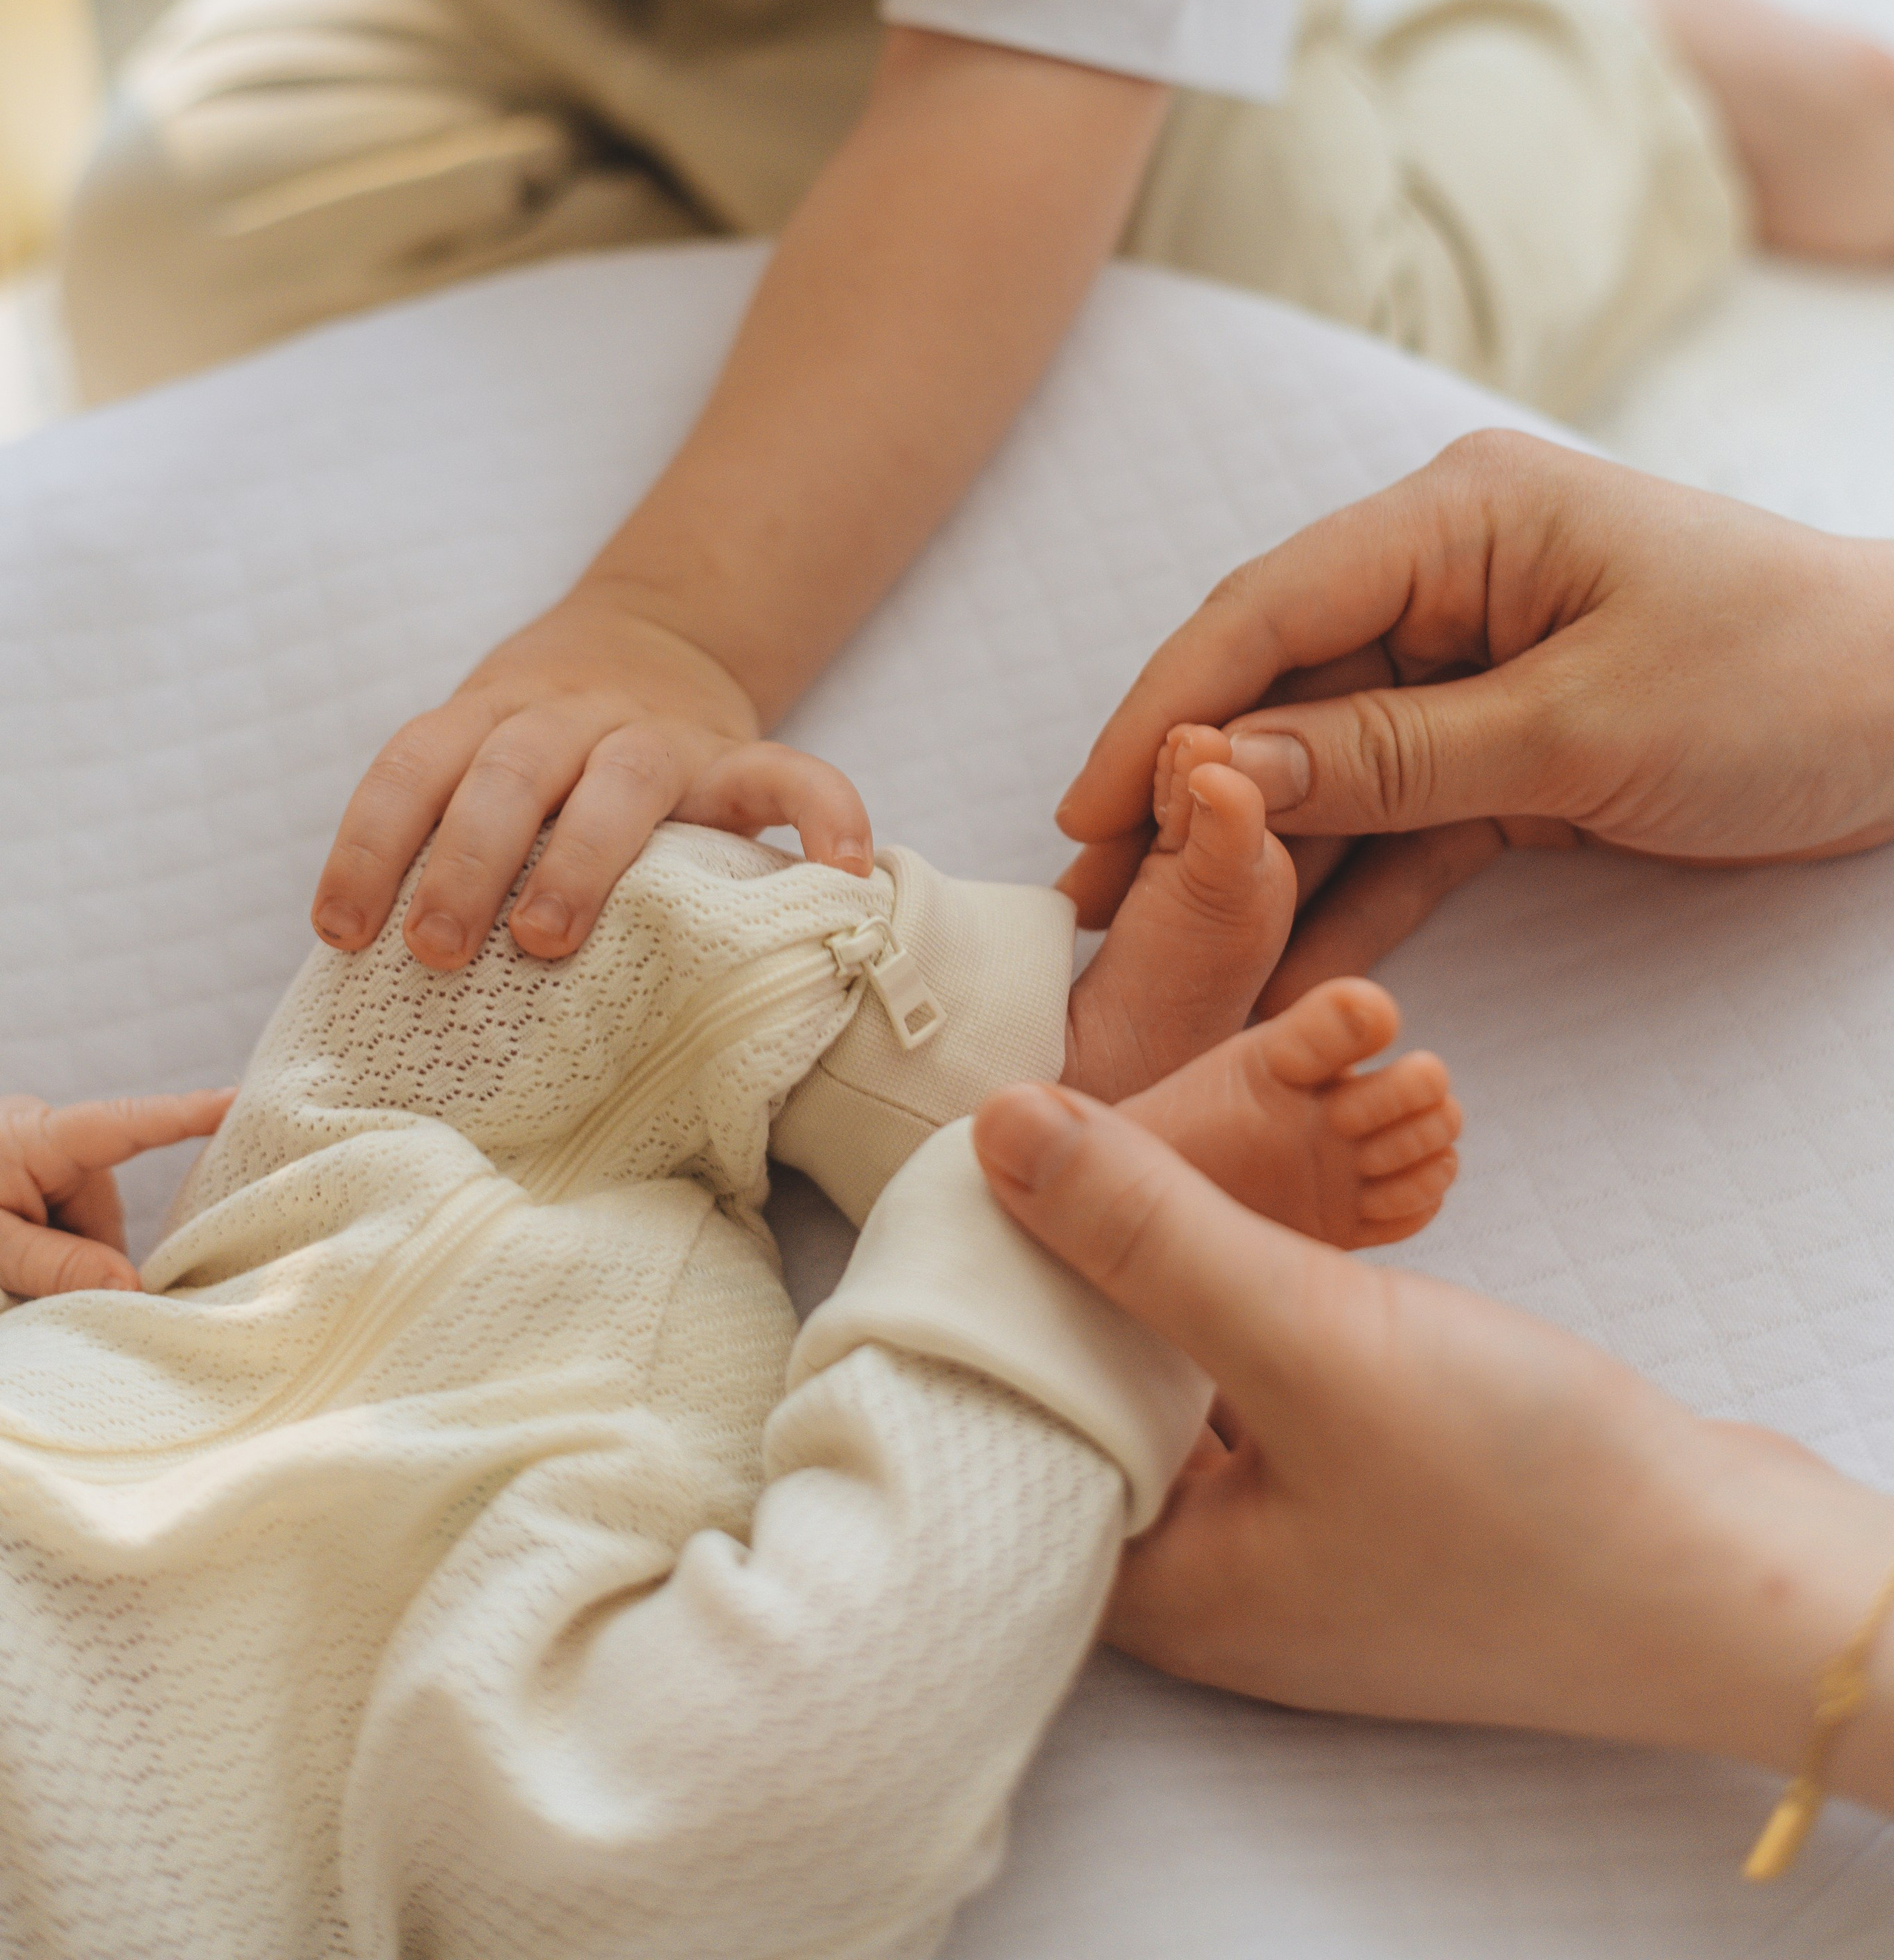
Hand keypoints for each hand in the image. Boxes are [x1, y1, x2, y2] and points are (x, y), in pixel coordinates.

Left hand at [0, 1088, 235, 1297]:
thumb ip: (57, 1264)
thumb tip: (133, 1285)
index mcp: (36, 1136)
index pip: (125, 1124)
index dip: (186, 1114)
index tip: (238, 1101)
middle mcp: (48, 1137)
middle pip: (103, 1209)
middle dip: (87, 1259)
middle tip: (44, 1296)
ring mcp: (42, 1161)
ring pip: (89, 1226)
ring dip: (70, 1264)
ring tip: (22, 1288)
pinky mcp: (37, 1182)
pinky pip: (70, 1226)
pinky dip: (59, 1259)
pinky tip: (26, 1279)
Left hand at [310, 586, 873, 969]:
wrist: (649, 642)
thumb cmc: (535, 753)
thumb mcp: (475, 758)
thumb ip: (436, 832)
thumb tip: (358, 975)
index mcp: (487, 716)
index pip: (412, 764)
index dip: (369, 843)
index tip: (343, 931)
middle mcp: (566, 716)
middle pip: (507, 773)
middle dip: (465, 860)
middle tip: (436, 949)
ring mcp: (657, 736)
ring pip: (618, 780)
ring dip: (578, 860)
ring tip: (545, 939)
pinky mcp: (734, 758)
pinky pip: (790, 773)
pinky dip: (823, 811)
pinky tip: (844, 868)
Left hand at [971, 1071, 1893, 1805]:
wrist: (1744, 1576)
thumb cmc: (1530, 1499)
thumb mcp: (1313, 1341)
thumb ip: (1152, 1235)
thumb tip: (997, 1129)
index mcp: (1160, 1591)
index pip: (1010, 1433)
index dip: (981, 1303)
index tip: (961, 1183)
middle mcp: (1213, 1582)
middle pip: (1092, 1397)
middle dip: (1079, 1269)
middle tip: (1047, 1133)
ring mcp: (1300, 1547)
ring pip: (1187, 1379)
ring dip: (1177, 1269)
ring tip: (1143, 1143)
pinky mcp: (1377, 1501)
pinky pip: (1274, 1380)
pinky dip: (1260, 1297)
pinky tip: (1260, 1211)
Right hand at [1058, 432, 1893, 968]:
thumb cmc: (1786, 679)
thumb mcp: (1583, 723)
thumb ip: (1398, 751)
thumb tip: (1227, 770)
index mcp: (1458, 524)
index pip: (1267, 612)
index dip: (1163, 713)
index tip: (1085, 811)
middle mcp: (1447, 583)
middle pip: (1279, 696)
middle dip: (1189, 800)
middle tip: (1100, 906)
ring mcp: (1475, 671)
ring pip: (1329, 775)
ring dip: (1257, 862)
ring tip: (1165, 954)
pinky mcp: (1512, 755)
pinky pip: (1403, 826)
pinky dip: (1349, 893)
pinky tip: (1274, 967)